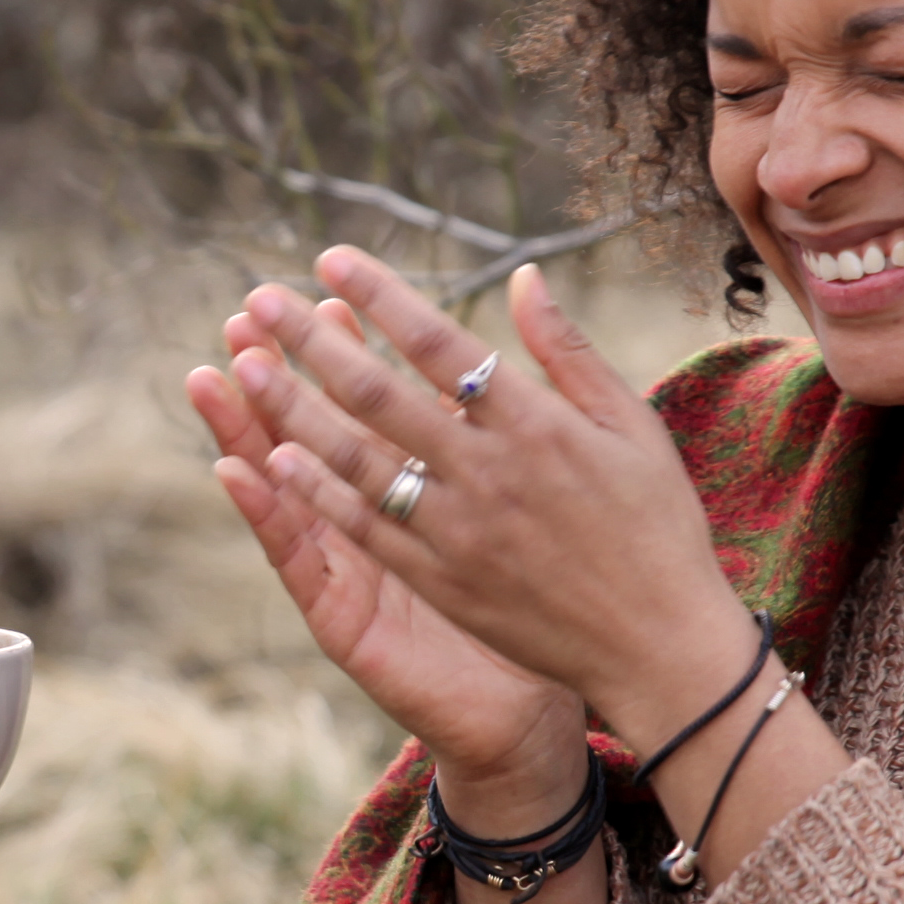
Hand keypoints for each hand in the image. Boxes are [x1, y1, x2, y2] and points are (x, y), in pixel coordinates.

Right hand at [189, 317, 584, 826]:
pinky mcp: (341, 618)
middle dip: (282, 370)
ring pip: (287, 488)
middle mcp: (371, 525)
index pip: (375, 406)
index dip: (350, 349)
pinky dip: (265, 513)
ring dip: (245, 430)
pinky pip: (296, 561)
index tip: (333, 288)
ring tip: (213, 373)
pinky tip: (233, 468)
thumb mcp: (528, 508)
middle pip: (314, 433)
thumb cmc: (536, 612)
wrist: (533, 717)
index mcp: (417, 493)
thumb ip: (503, 437)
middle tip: (249, 313)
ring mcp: (349, 569)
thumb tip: (492, 362)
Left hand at [228, 249, 754, 749]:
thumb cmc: (656, 527)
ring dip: (295, 408)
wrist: (659, 645)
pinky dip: (319, 492)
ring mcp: (459, 531)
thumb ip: (568, 351)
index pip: (441, 344)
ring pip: (359, 458)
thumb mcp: (631, 425)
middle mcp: (489, 471)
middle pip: (381, 395)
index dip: (382, 297)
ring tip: (244, 365)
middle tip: (259, 298)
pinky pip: (367, 529)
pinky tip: (273, 458)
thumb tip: (521, 277)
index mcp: (537, 424)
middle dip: (313, 342)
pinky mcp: (444, 582)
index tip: (331, 259)